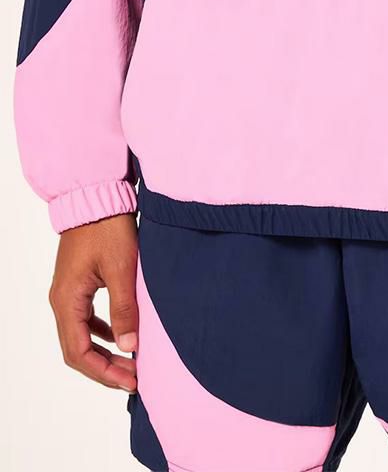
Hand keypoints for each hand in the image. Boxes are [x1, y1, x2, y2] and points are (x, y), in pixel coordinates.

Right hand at [49, 214, 138, 391]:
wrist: (97, 197)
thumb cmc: (108, 229)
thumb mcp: (122, 270)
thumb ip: (125, 309)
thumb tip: (130, 347)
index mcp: (67, 300)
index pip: (78, 353)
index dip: (104, 372)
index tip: (131, 381)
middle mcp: (62, 300)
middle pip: (77, 349)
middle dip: (106, 368)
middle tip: (135, 378)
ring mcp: (69, 292)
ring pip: (82, 336)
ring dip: (106, 352)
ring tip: (132, 363)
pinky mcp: (80, 283)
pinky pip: (87, 318)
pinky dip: (105, 332)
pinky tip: (124, 335)